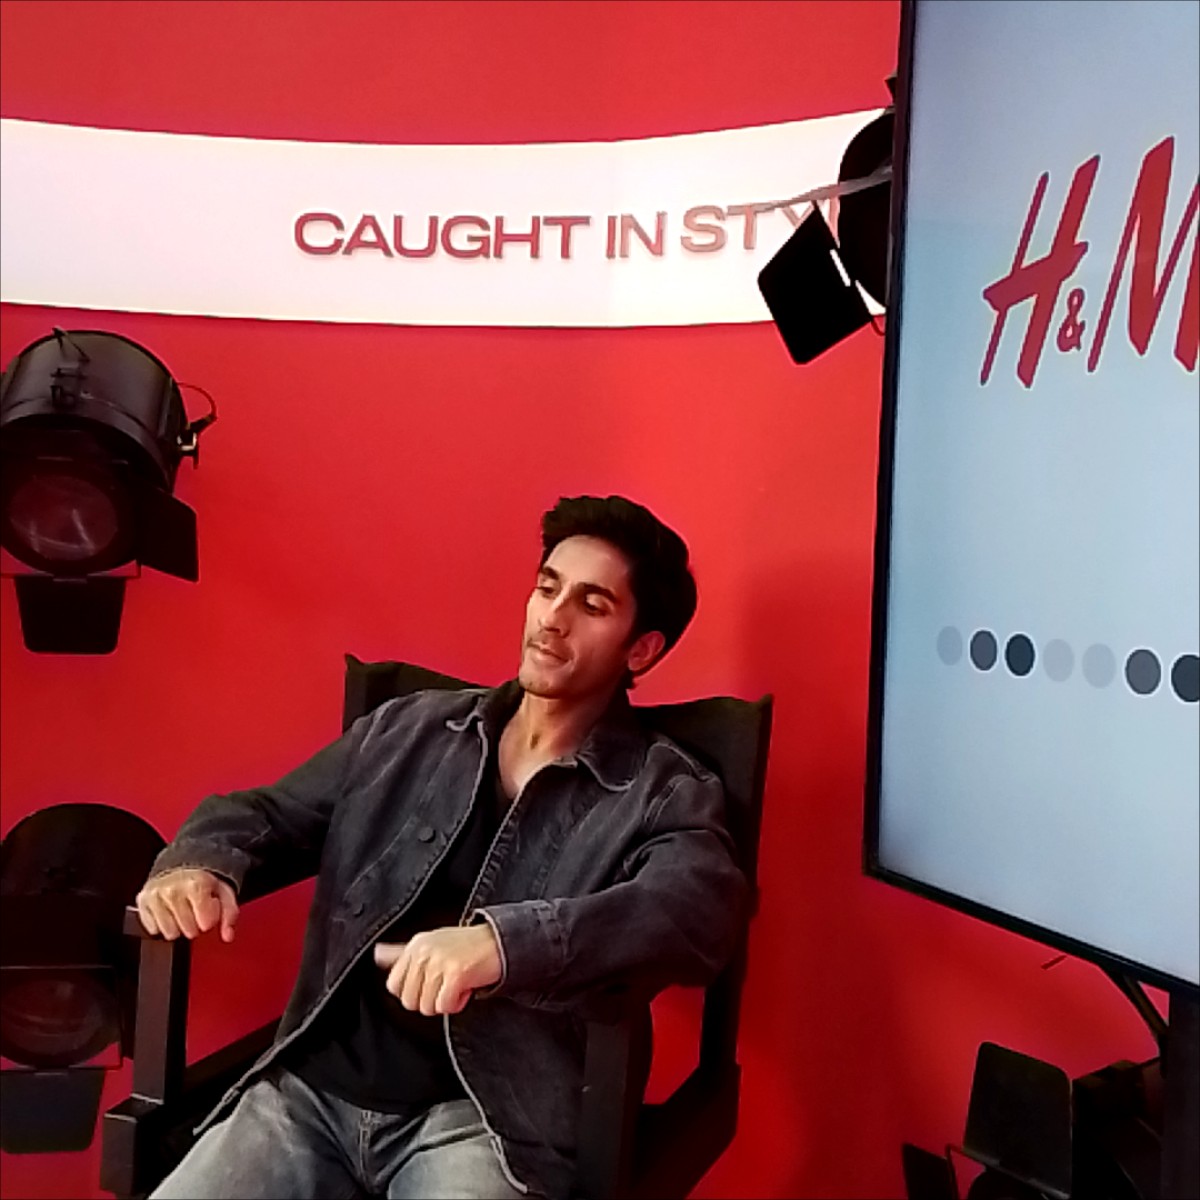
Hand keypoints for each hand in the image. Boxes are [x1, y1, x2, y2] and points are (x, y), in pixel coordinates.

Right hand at [135, 868, 238, 942]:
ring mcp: (156, 896)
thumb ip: (230, 914)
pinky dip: (162, 924)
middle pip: (188, 931)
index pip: (206, 924)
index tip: (209, 909)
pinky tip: (169, 912)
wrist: (182, 865)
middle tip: (195, 910)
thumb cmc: (204, 881)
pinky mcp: (142, 901)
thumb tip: (227, 936)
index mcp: (196, 885)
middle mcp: (173, 890)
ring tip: (182, 911)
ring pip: (170, 933)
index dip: (210, 920)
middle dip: (195, 925)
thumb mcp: (224, 893)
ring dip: (178, 926)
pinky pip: (153, 929)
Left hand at [373, 924, 501, 1016]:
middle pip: (410, 1000)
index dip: (412, 992)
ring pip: (427, 1006)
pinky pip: (445, 1006)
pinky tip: (466, 988)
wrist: (499, 942)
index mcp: (415, 945)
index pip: (394, 985)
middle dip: (429, 1000)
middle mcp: (424, 951)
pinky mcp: (456, 973)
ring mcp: (439, 962)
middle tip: (445, 985)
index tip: (429, 984)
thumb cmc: (464, 946)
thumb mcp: (430, 944)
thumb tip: (377, 955)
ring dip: (444, 1002)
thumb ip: (402, 954)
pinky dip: (457, 1003)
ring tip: (457, 985)